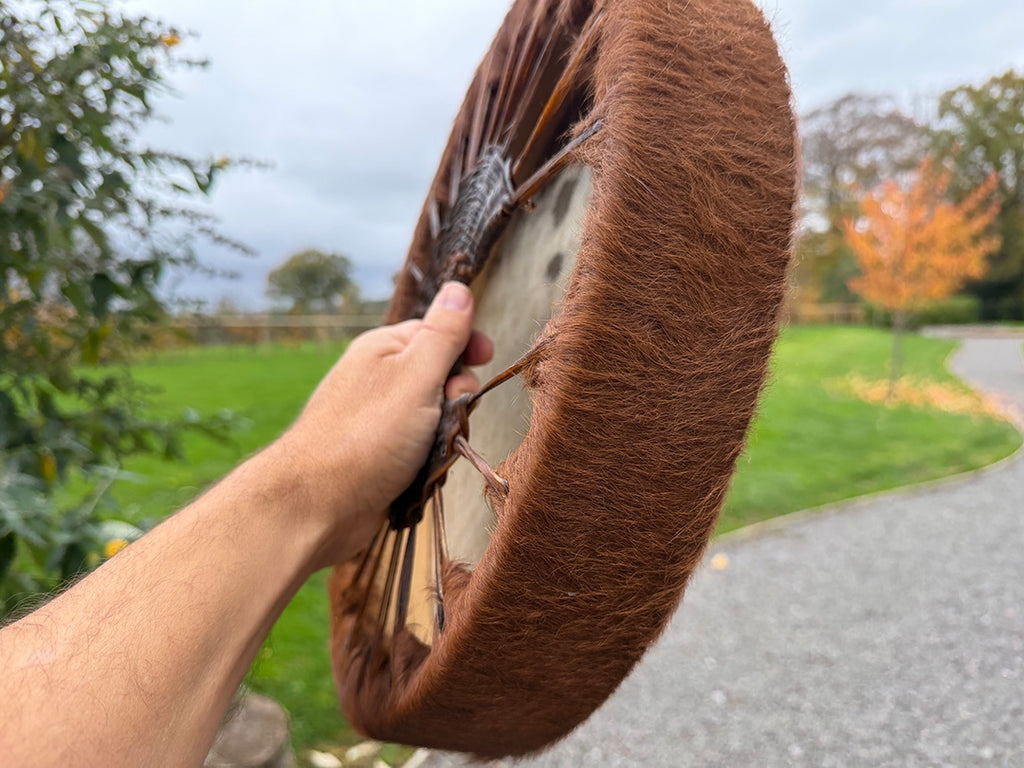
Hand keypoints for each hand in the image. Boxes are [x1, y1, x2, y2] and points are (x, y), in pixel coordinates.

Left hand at [270, 281, 492, 566]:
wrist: (316, 506)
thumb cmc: (366, 435)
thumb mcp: (415, 375)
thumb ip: (442, 334)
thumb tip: (459, 288)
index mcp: (384, 350)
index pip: (439, 333)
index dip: (466, 345)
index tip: (484, 360)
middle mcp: (379, 381)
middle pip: (442, 379)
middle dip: (457, 399)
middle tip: (445, 415)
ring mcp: (380, 421)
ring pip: (437, 420)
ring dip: (444, 437)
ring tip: (428, 453)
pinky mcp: (381, 458)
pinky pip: (422, 451)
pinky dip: (428, 463)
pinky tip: (419, 474)